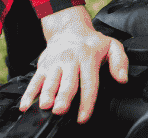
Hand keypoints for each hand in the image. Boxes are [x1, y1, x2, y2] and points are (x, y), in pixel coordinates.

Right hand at [18, 6, 127, 123]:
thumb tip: (122, 79)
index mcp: (88, 58)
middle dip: (63, 97)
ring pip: (49, 81)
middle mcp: (70, 60)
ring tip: (45, 106)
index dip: (86, 102)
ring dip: (46, 94)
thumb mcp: (112, 46)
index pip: (89, 83)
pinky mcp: (43, 66)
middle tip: (60, 109)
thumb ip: (120, 62)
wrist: (69, 29)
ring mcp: (55, 63)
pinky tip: (25, 106)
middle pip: (67, 82)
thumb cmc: (92, 43)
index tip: (82, 117)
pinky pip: (34, 81)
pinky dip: (28, 94)